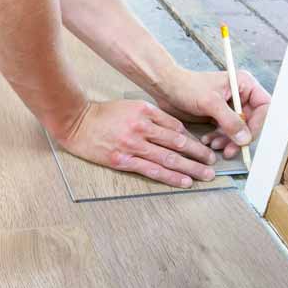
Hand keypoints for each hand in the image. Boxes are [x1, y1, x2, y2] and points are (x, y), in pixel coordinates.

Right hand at [57, 100, 216, 187]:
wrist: (75, 122)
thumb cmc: (102, 114)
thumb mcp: (129, 106)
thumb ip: (151, 116)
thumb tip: (175, 130)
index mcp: (145, 112)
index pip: (175, 127)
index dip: (192, 139)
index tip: (202, 147)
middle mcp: (141, 128)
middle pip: (177, 143)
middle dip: (198, 154)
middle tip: (212, 163)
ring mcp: (132, 145)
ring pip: (168, 158)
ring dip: (190, 168)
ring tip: (205, 175)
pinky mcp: (122, 160)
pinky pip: (151, 170)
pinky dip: (170, 176)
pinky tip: (183, 181)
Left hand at [152, 68, 270, 158]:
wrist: (165, 88)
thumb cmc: (186, 87)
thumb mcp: (210, 103)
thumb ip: (230, 120)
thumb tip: (245, 139)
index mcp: (244, 85)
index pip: (264, 107)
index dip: (258, 124)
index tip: (247, 138)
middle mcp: (240, 96)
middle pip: (251, 121)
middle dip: (240, 137)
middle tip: (230, 150)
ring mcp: (229, 107)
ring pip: (238, 130)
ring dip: (228, 140)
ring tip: (213, 145)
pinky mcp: (218, 116)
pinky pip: (225, 132)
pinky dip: (218, 139)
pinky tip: (207, 141)